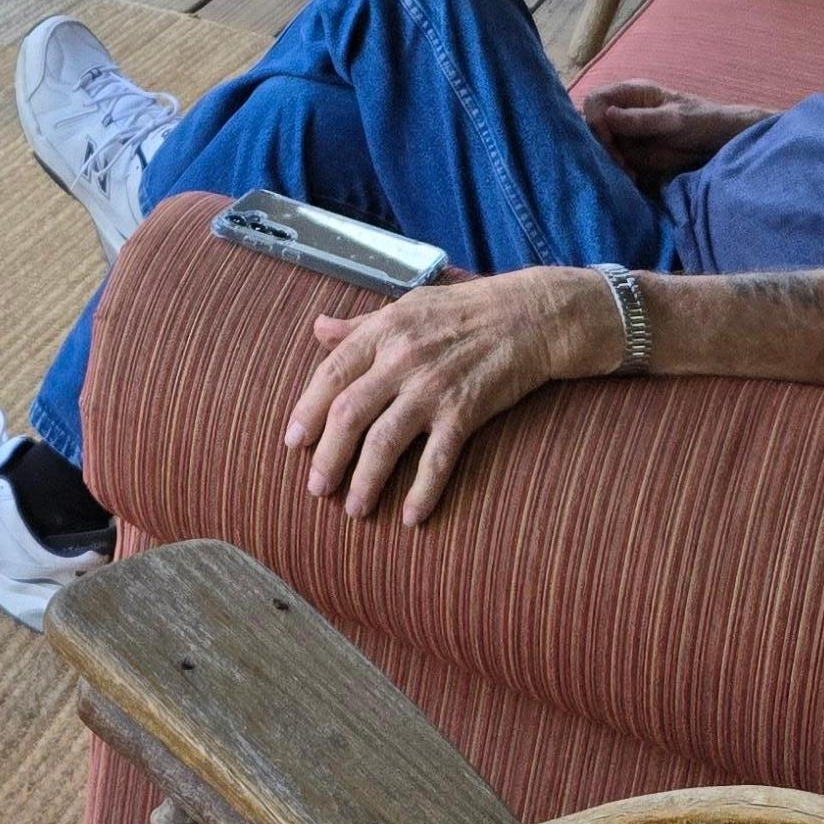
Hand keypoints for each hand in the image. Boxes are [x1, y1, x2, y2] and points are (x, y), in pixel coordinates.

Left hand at [285, 266, 624, 527]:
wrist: (531, 316)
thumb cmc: (465, 310)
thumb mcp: (407, 306)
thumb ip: (361, 324)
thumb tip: (319, 329)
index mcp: (384, 330)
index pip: (330, 374)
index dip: (306, 410)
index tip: (293, 442)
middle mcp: (402, 358)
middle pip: (348, 414)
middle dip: (327, 456)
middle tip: (316, 489)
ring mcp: (434, 386)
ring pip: (384, 442)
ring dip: (364, 481)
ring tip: (354, 510)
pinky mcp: (466, 410)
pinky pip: (437, 460)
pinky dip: (421, 492)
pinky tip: (410, 517)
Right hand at [580, 79, 764, 176]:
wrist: (723, 143)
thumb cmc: (703, 122)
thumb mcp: (674, 120)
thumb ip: (641, 119)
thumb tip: (606, 115)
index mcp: (631, 94)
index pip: (596, 101)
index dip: (595, 119)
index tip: (608, 140)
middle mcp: (623, 112)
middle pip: (592, 125)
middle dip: (599, 145)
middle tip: (619, 163)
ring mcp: (626, 135)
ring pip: (600, 147)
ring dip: (608, 161)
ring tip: (628, 173)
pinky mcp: (632, 155)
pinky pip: (614, 162)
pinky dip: (617, 171)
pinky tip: (633, 178)